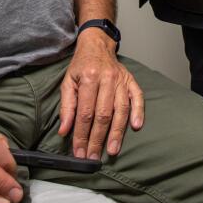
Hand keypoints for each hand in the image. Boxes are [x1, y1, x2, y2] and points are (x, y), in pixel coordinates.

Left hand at [58, 30, 144, 158]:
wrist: (97, 45)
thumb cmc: (81, 66)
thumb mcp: (68, 82)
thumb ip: (66, 106)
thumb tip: (64, 130)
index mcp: (88, 78)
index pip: (85, 112)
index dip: (82, 134)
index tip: (79, 151)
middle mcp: (106, 79)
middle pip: (103, 115)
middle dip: (97, 139)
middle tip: (93, 157)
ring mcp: (121, 80)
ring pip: (120, 110)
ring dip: (117, 132)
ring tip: (112, 150)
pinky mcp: (131, 81)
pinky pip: (137, 98)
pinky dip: (138, 112)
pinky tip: (136, 127)